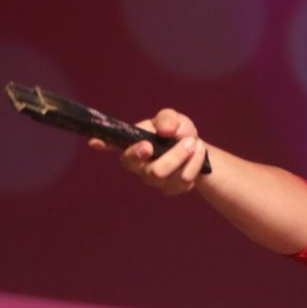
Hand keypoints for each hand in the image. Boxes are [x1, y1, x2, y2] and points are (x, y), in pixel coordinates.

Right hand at [90, 108, 208, 195]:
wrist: (193, 147)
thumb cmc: (175, 131)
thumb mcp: (172, 118)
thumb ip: (167, 119)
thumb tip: (165, 130)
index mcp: (132, 145)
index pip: (113, 145)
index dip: (107, 144)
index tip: (135, 143)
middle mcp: (138, 166)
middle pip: (153, 171)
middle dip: (174, 156)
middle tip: (188, 141)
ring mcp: (155, 181)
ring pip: (171, 178)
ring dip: (188, 159)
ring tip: (195, 143)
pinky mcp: (171, 189)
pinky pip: (185, 182)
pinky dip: (196, 165)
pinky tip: (199, 154)